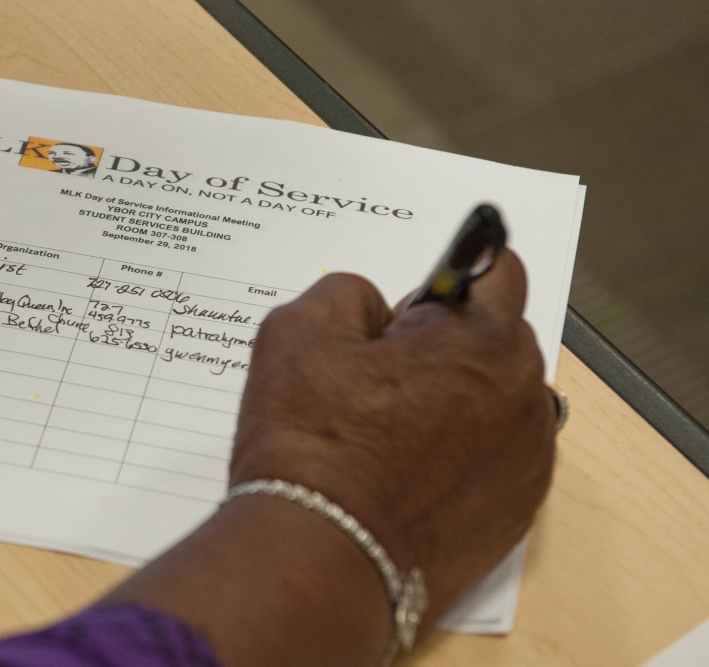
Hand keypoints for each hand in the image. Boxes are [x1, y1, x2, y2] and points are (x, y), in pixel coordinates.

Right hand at [232, 248, 556, 620]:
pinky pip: (496, 461)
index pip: (495, 268)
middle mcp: (523, 396)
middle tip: (378, 379)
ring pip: (497, 403)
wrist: (319, 555)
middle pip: (497, 342)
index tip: (409, 310)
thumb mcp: (297, 330)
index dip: (444, 282)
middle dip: (446, 347)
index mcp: (481, 340)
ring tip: (389, 436)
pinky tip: (404, 476)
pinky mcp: (516, 514)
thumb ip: (345, 292)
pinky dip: (460, 459)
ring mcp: (526, 461)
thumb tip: (371, 309)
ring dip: (458, 404)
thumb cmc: (310, 446)